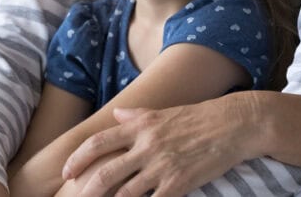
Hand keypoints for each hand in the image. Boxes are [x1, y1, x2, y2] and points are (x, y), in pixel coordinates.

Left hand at [62, 95, 259, 196]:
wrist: (234, 124)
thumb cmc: (200, 117)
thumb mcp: (166, 111)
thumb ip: (138, 115)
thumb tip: (117, 115)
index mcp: (142, 126)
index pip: (99, 142)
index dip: (78, 158)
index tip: (66, 172)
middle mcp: (147, 145)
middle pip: (105, 172)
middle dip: (85, 190)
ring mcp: (162, 166)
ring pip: (125, 193)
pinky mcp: (178, 183)